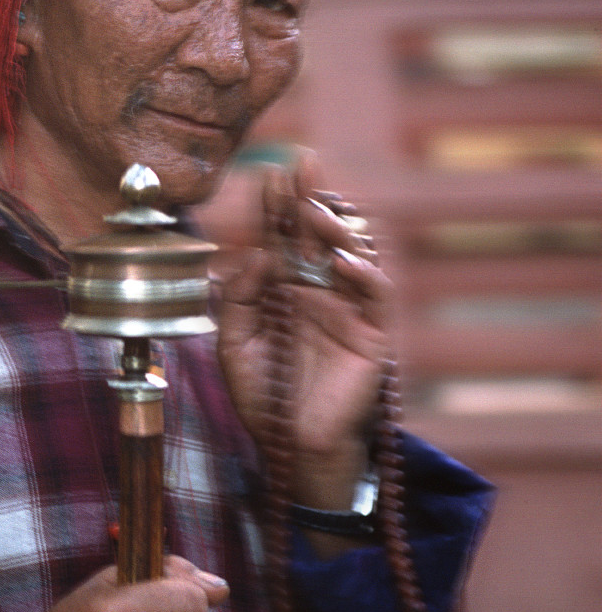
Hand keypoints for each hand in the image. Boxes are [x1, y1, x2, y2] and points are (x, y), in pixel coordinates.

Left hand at [216, 153, 390, 508]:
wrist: (292, 445)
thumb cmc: (264, 397)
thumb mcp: (234, 346)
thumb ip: (238, 300)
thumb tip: (257, 255)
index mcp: (284, 288)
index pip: (283, 236)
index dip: (279, 205)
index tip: (270, 172)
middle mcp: (319, 289)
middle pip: (319, 233)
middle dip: (309, 197)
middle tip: (299, 166)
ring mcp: (348, 307)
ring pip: (353, 252)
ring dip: (336, 228)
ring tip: (314, 212)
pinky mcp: (372, 332)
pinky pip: (376, 293)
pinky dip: (364, 273)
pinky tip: (342, 262)